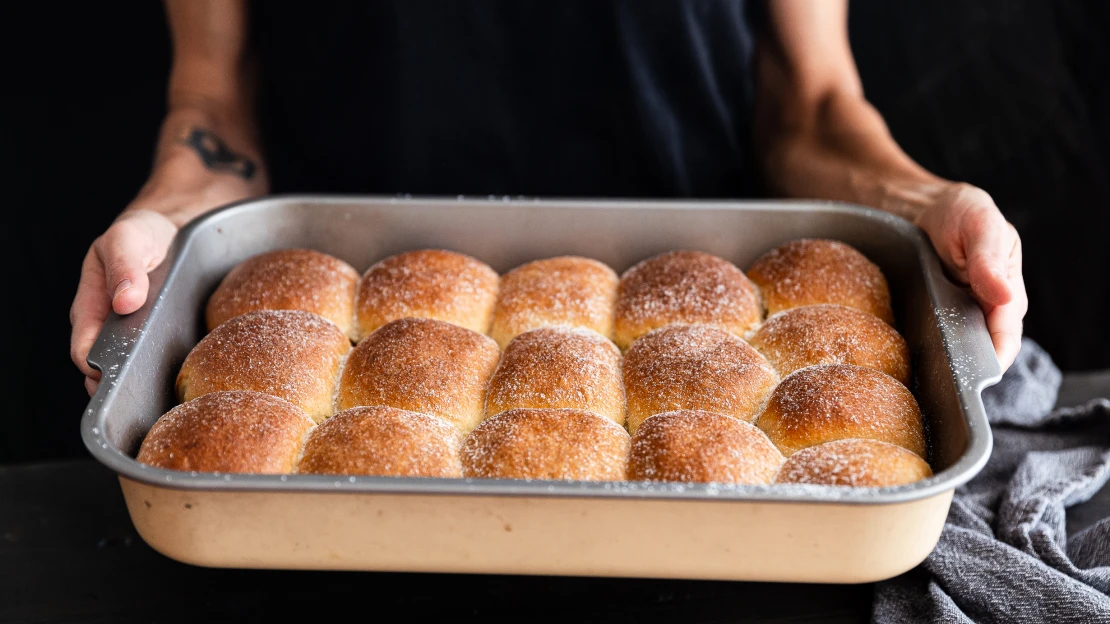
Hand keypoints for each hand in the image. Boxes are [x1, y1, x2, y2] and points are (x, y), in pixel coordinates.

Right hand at [70, 163, 256, 395]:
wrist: (178, 228)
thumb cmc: (144, 233)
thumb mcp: (129, 237)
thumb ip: (124, 266)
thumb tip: (124, 302)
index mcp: (91, 306)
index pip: (84, 349)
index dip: (94, 368)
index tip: (111, 376)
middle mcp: (112, 327)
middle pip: (110, 367)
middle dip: (123, 384)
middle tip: (147, 391)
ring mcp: (139, 335)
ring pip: (139, 369)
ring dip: (151, 382)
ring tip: (171, 391)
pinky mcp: (165, 338)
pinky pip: (165, 361)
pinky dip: (174, 369)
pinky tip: (191, 374)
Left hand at [915, 183, 1026, 370]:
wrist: (929, 208)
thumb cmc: (962, 213)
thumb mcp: (979, 227)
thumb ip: (990, 261)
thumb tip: (1005, 296)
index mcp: (1009, 291)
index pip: (1006, 337)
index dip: (994, 359)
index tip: (976, 377)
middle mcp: (990, 308)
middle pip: (983, 349)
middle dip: (967, 367)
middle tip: (942, 380)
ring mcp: (965, 313)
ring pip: (960, 348)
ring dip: (947, 361)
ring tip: (926, 374)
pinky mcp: (941, 314)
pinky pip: (938, 338)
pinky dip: (929, 348)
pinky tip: (912, 358)